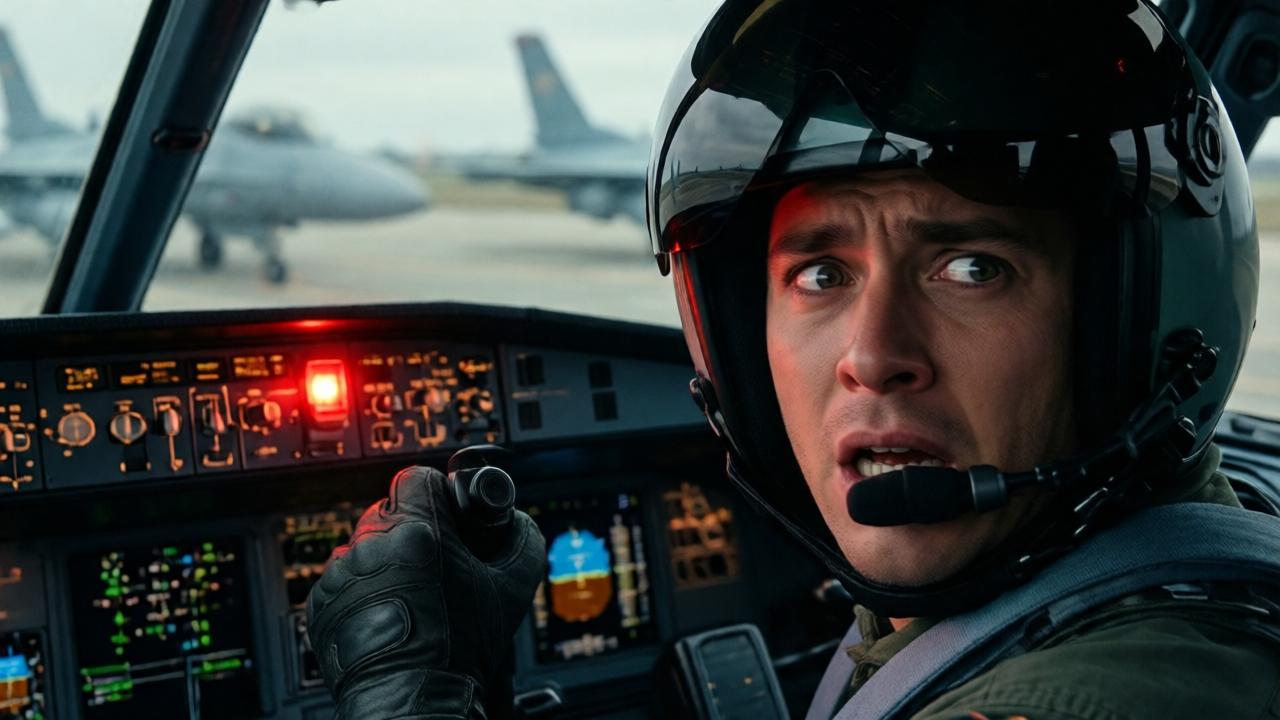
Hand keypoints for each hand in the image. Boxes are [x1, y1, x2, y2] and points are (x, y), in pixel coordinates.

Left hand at [306, 466, 545, 718]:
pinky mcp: (321, 600)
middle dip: (412, 529)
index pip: (417, 477)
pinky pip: (342, 577)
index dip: (435, 492)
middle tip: (434, 562)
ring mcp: (343, 573)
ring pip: (364, 544)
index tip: (445, 510)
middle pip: (390, 511)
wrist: (412, 698)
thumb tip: (516, 521)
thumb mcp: (511, 590)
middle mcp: (373, 545)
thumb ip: (522, 540)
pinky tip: (386, 612)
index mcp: (418, 533)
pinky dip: (361, 588)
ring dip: (384, 559)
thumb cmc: (458, 650)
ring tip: (408, 594)